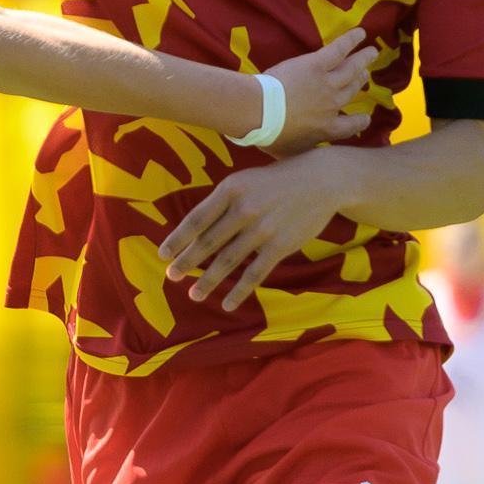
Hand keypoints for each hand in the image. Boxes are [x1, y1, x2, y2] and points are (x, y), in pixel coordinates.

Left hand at [158, 149, 349, 309]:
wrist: (321, 180)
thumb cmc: (275, 181)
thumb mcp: (244, 181)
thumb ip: (221, 202)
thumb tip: (194, 229)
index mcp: (230, 189)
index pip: (196, 219)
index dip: (177, 239)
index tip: (162, 254)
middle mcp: (244, 209)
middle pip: (208, 242)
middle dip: (187, 262)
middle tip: (171, 277)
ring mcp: (263, 229)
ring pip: (228, 261)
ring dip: (208, 281)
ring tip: (193, 295)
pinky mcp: (280, 246)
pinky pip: (255, 273)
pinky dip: (239, 291)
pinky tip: (227, 304)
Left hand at [262, 28, 376, 154]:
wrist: (260, 113)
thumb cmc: (270, 135)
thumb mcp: (289, 154)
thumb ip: (301, 153)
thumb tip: (302, 160)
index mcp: (327, 129)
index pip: (349, 126)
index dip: (359, 122)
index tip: (365, 118)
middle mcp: (332, 105)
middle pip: (351, 91)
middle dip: (360, 83)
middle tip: (365, 76)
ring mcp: (327, 84)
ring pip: (351, 70)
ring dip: (363, 60)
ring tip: (372, 52)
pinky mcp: (316, 65)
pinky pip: (338, 51)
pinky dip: (350, 41)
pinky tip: (360, 33)